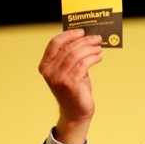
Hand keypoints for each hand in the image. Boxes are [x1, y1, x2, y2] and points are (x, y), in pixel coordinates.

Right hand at [38, 29, 102, 143]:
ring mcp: (58, 78)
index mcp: (45, 66)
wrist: (76, 112)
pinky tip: (99, 57)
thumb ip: (71, 56)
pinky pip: (84, 64)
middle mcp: (49, 71)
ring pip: (76, 55)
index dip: (69, 34)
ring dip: (90, 48)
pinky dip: (93, 58)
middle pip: (68, 48)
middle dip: (84, 40)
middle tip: (97, 38)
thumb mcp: (69, 70)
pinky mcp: (70, 84)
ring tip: (99, 48)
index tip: (82, 31)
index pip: (54, 43)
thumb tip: (85, 38)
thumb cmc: (74, 89)